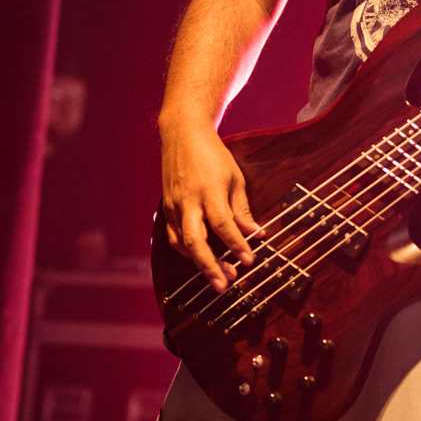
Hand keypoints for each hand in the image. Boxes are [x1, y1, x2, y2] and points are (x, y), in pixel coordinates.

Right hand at [160, 118, 259, 290]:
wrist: (182, 136)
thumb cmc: (213, 156)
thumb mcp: (235, 178)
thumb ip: (241, 209)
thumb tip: (254, 234)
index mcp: (208, 190)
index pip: (223, 224)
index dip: (237, 245)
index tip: (250, 260)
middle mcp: (188, 201)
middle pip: (196, 240)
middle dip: (210, 266)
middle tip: (226, 285)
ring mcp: (173, 207)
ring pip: (183, 244)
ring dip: (200, 264)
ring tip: (220, 279)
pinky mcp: (166, 210)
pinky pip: (174, 238)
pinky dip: (188, 253)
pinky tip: (202, 261)